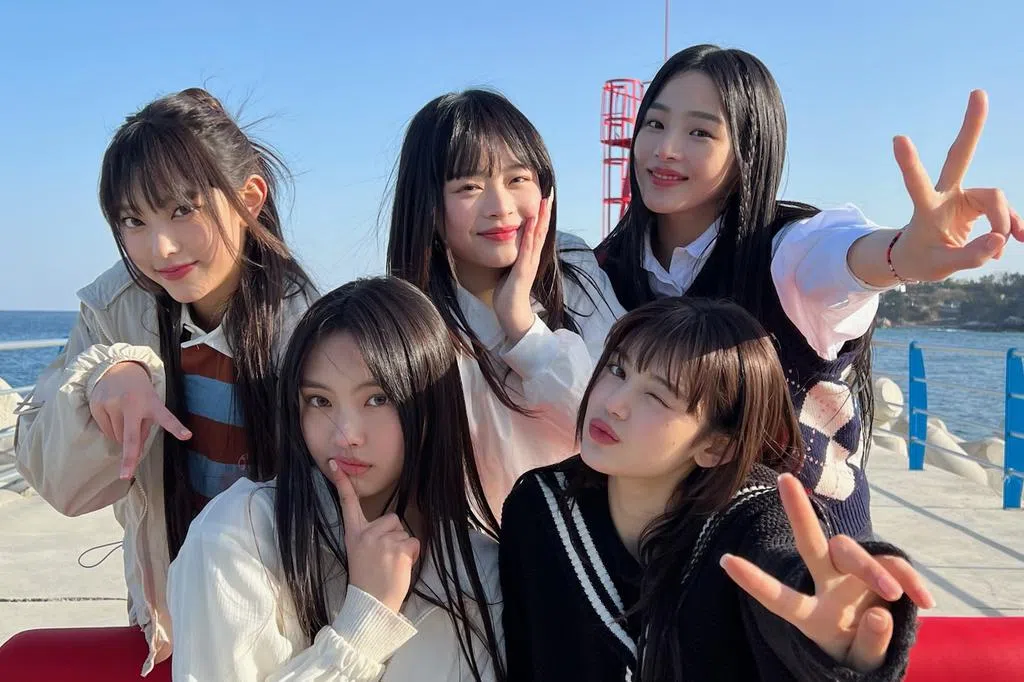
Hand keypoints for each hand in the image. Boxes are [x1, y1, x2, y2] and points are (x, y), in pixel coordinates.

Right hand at [89, 361, 190, 479]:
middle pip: (130, 437)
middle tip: (126, 474)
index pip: (166, 417)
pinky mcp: (97, 405)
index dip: (176, 427)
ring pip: (117, 437)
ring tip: (126, 418)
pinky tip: (114, 415)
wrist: (117, 369)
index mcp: (151, 402)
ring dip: (122, 437)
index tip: (187, 435)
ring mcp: (112, 403)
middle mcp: (131, 403)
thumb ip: (145, 428)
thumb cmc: (139, 393)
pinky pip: (105, 430)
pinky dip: (111, 430)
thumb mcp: (150, 404)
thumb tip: (134, 452)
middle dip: (129, 457)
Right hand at [330, 458, 419, 613]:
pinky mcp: (398, 548)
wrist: (371, 604)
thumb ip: (369, 537)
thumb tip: (389, 525)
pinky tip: (400, 568)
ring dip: (404, 547)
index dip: (342, 483)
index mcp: (354, 534)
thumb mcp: (360, 554)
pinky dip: (412, 555)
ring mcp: (382, 540)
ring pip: (404, 531)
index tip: (335, 464)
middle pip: (392, 519)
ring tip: (391, 565)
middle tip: (385, 559)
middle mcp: (366, 533)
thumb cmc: (368, 581)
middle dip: (395, 536)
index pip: (347, 504)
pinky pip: (414, 542)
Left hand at [493, 195, 551, 344]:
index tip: (543, 198)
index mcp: (529, 257)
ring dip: (541, 218)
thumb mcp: (509, 270)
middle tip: (550, 192)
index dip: (541, 215)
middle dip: (545, 211)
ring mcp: (529, 264)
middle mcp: (533, 258)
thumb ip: (512, 257)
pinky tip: (532, 222)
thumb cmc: (508, 294)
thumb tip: (505, 245)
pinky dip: (531, 234)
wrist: (512, 315)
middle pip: (542, 230)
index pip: (537, 232)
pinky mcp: (524, 271)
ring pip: (538, 236)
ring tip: (544, 201)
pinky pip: (527, 249)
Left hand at [720, 474, 934, 672]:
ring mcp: (854, 574)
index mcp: (812, 614)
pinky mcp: (885, 569)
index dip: (754, 582)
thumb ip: (869, 644)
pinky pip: (896, 565)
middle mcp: (828, 585)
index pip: (780, 598)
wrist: (885, 650)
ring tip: (894, 596)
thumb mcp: (860, 661)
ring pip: (854, 553)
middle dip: (798, 511)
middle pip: (811, 544)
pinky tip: (925, 603)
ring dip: (874, 571)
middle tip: (785, 479)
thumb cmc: (859, 654)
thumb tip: (877, 613)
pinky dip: (911, 581)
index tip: (725, 561)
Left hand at [891, 90, 1022, 280]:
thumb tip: (1000, 240)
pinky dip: (1012, 226)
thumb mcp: (941, 266)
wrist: (918, 258)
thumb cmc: (922, 260)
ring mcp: (964, 196)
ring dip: (1004, 222)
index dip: (909, 162)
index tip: (897, 138)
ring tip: (1002, 248)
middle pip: (960, 154)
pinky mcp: (978, 203)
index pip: (916, 182)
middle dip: (972, 125)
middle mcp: (945, 194)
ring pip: (995, 198)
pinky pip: (1004, 211)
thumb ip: (971, 255)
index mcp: (926, 207)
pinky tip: (1018, 240)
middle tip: (978, 92)